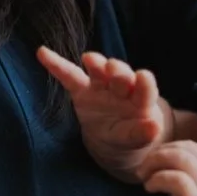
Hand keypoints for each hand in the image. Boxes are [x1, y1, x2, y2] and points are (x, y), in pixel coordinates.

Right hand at [37, 47, 169, 179]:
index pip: (146, 88)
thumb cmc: (130, 136)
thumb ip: (142, 134)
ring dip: (96, 63)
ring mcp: (101, 86)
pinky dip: (56, 64)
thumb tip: (154, 127)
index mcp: (142, 100)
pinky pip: (69, 75)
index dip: (145, 82)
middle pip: (122, 75)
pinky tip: (42, 53)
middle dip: (118, 72)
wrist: (113, 142)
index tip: (143, 77)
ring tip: (90, 60)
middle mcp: (123, 88)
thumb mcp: (136, 139)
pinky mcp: (81, 90)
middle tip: (114, 71)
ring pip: (99, 70)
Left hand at [139, 140, 196, 195]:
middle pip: (184, 149)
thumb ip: (190, 174)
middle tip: (143, 168)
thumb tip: (162, 160)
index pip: (190, 146)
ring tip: (144, 176)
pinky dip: (158, 179)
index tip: (153, 162)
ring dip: (155, 163)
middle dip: (158, 154)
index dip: (168, 148)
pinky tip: (150, 188)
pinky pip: (177, 180)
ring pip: (181, 159)